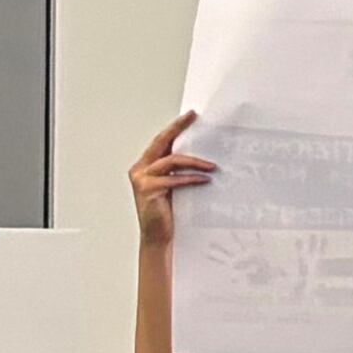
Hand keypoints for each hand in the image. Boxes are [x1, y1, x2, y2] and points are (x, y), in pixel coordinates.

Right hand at [129, 111, 215, 248]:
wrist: (158, 237)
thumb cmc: (166, 213)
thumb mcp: (172, 187)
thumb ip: (177, 170)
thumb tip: (199, 155)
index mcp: (145, 166)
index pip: (162, 141)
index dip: (175, 127)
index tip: (190, 115)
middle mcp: (140, 169)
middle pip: (161, 142)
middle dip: (178, 128)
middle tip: (194, 119)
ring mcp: (143, 179)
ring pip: (171, 161)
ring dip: (194, 161)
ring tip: (212, 166)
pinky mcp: (149, 190)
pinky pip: (174, 179)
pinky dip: (191, 179)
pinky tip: (205, 180)